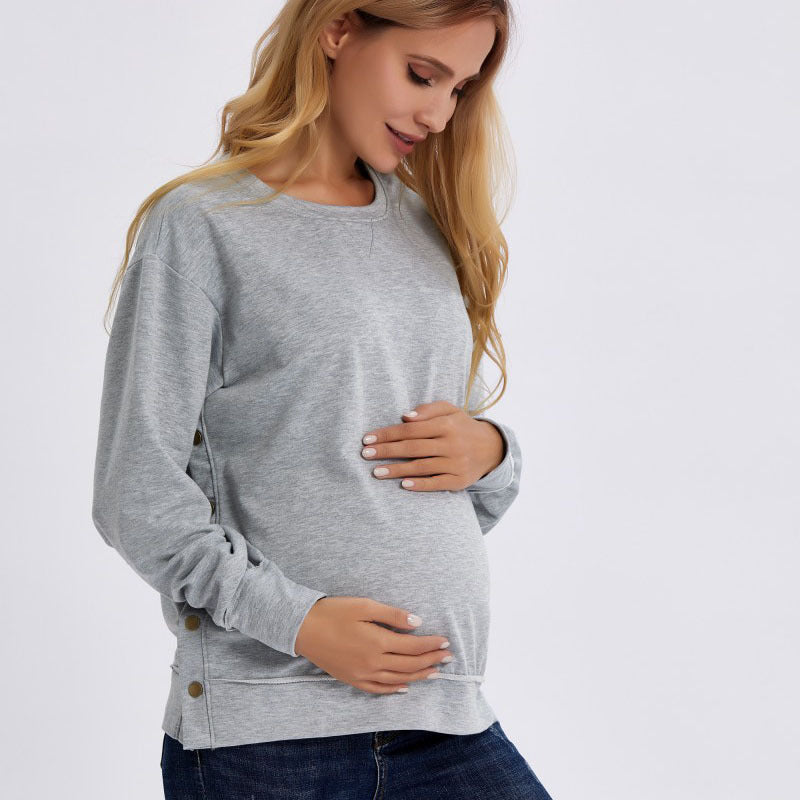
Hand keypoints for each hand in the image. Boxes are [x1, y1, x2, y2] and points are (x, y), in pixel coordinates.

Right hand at [294, 596, 452, 693]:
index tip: (446, 642)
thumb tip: (417, 622)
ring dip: (419, 676)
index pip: (413, 646)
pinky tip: (404, 687)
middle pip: (410, 665)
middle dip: (431, 660)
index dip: (432, 645)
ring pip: (398, 679)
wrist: (301, 628)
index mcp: (377, 642)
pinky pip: (378, 689)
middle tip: (448, 657)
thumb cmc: (333, 612)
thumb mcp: (364, 606)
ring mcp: (362, 674)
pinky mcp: (352, 679)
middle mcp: (373, 663)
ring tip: (435, 672)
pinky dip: (394, 689)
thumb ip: (392, 615)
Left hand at [360, 401, 504, 490]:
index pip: (411, 429)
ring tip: (376, 472)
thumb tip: (404, 417)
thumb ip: (428, 410)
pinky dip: (420, 485)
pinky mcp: (460, 481)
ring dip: (396, 470)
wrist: (491, 448)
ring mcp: (456, 464)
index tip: (367, 439)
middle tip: (365, 455)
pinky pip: (437, 484)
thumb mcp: (450, 411)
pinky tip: (402, 485)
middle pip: (413, 448)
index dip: (387, 434)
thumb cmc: (461, 427)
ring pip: (421, 467)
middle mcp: (452, 444)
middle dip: (387, 451)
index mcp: (447, 425)